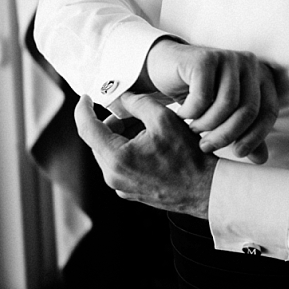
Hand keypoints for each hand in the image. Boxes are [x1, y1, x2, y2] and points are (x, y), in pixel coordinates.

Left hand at [75, 93, 216, 217]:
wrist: (205, 189)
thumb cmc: (189, 156)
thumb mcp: (164, 119)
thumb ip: (137, 103)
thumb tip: (121, 96)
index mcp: (117, 158)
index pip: (87, 128)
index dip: (83, 109)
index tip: (86, 98)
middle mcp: (114, 176)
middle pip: (98, 141)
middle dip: (110, 122)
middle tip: (129, 111)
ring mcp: (121, 187)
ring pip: (108, 153)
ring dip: (119, 137)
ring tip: (144, 128)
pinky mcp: (129, 192)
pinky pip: (118, 166)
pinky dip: (126, 151)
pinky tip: (148, 145)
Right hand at [137, 38, 278, 163]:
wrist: (165, 67)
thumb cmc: (198, 94)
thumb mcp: (224, 116)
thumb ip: (243, 134)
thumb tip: (260, 159)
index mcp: (261, 76)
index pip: (268, 111)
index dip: (256, 137)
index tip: (238, 153)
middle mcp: (249, 63)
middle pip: (248, 110)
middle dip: (227, 135)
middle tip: (207, 146)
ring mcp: (227, 57)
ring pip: (227, 104)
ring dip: (207, 125)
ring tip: (194, 129)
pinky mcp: (204, 59)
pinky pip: (203, 97)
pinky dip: (191, 112)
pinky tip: (183, 114)